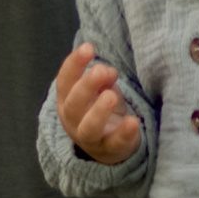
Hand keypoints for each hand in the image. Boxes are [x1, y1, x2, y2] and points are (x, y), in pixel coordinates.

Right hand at [53, 45, 143, 163]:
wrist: (108, 145)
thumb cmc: (100, 107)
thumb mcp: (100, 88)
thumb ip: (101, 77)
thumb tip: (106, 71)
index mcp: (67, 100)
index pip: (65, 81)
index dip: (74, 64)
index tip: (88, 47)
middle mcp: (73, 120)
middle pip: (73, 104)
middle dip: (86, 86)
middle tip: (99, 70)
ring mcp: (90, 138)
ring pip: (89, 128)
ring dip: (99, 111)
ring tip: (110, 96)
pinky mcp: (110, 150)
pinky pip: (115, 143)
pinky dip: (124, 133)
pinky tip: (133, 121)